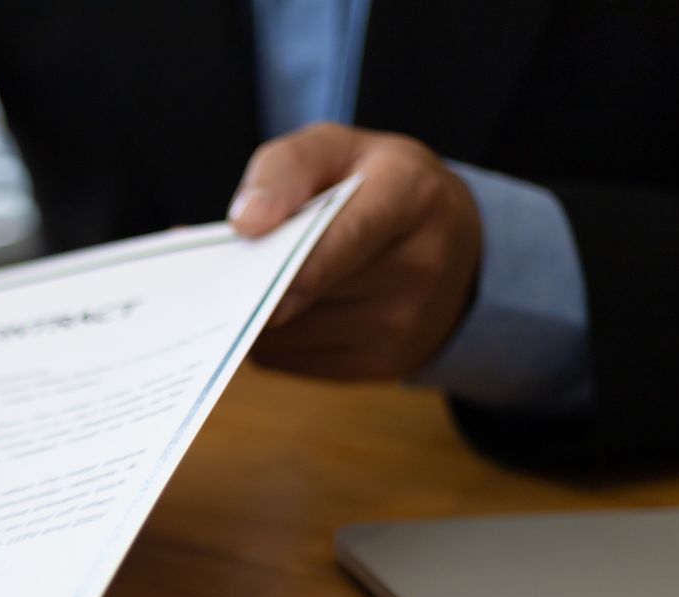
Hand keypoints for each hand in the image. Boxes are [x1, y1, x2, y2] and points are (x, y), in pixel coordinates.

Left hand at [228, 123, 482, 380]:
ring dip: (259, 311)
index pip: (345, 234)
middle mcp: (420, 264)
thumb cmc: (377, 186)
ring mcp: (408, 323)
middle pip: (307, 289)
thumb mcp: (337, 149)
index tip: (246, 260)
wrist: (454, 246)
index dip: (292, 257)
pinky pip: (293, 360)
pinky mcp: (387, 364)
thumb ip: (286, 168)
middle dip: (257, 278)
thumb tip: (245, 223)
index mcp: (411, 194)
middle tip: (225, 267)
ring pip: (291, 332)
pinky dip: (274, 338)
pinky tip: (283, 309)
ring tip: (260, 281)